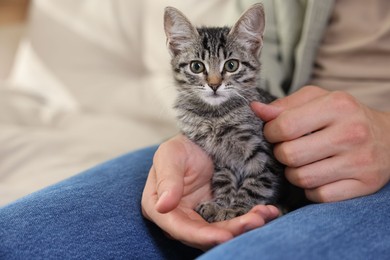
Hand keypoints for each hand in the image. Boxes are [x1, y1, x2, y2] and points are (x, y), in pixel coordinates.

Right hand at [141, 134, 278, 250]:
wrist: (200, 142)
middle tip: (254, 222)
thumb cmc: (180, 147)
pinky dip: (251, 217)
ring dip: (244, 226)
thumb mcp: (170, 155)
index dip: (201, 236)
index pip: (179, 228)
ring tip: (264, 215)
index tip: (223, 236)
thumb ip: (167, 179)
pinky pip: (235, 219)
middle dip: (230, 232)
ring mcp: (202, 216)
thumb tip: (163, 207)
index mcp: (161, 208)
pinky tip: (268, 211)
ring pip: (222, 230)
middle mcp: (181, 218)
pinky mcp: (220, 211)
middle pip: (205, 234)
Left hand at [251, 86, 389, 202]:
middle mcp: (351, 133)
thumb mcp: (317, 100)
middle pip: (289, 155)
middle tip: (288, 149)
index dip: (270, 132)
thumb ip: (285, 105)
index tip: (275, 133)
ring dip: (293, 173)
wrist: (389, 138)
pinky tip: (317, 176)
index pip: (283, 126)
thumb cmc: (344, 117)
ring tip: (302, 162)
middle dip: (281, 154)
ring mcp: (359, 161)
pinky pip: (319, 196)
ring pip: (302, 178)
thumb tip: (255, 109)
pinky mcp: (364, 185)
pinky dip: (311, 189)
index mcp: (337, 105)